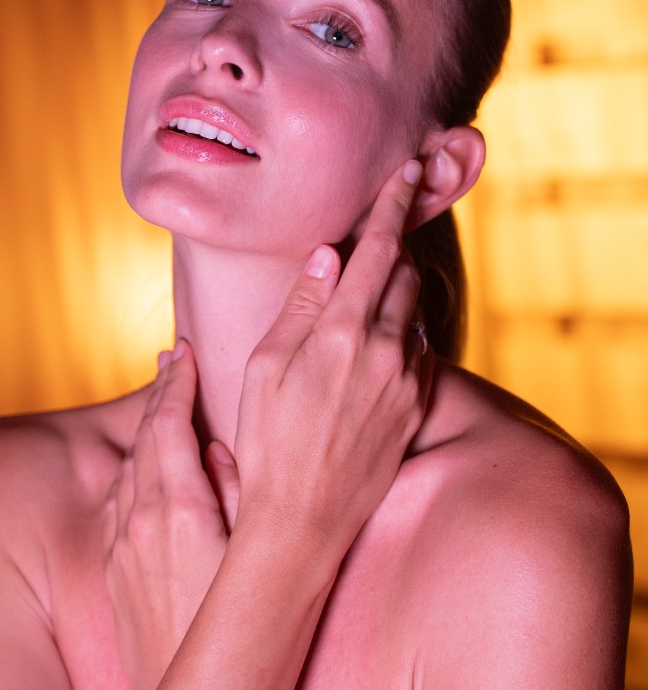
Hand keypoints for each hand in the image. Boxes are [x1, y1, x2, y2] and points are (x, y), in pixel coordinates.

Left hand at [102, 343, 238, 689]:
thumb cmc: (235, 627)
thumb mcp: (250, 550)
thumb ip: (239, 491)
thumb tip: (221, 449)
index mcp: (180, 508)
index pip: (167, 424)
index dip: (175, 382)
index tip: (182, 351)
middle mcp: (141, 519)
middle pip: (143, 436)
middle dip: (159, 395)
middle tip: (173, 362)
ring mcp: (120, 543)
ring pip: (128, 466)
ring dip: (145, 431)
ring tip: (163, 405)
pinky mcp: (111, 566)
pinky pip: (116, 501)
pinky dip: (132, 470)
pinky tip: (145, 467)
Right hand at [234, 160, 433, 556]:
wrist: (303, 520)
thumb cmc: (268, 440)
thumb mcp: (266, 365)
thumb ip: (302, 304)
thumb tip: (329, 254)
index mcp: (345, 331)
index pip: (378, 248)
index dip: (394, 203)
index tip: (410, 169)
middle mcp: (388, 349)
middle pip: (405, 271)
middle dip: (395, 240)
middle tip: (385, 221)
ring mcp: (408, 379)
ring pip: (416, 307)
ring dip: (399, 285)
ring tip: (372, 282)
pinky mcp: (416, 404)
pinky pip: (422, 346)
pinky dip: (405, 326)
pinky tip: (378, 337)